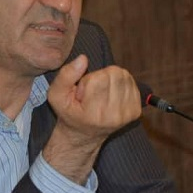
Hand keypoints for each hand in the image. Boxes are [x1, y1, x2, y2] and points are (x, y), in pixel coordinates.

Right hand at [42, 55, 141, 183]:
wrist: (84, 134)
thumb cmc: (69, 112)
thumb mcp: (56, 95)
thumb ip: (66, 75)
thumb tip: (83, 58)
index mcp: (94, 113)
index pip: (99, 78)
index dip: (89, 79)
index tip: (83, 92)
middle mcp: (114, 116)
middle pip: (115, 74)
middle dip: (102, 76)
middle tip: (93, 91)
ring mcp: (127, 115)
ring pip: (125, 76)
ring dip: (112, 80)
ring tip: (101, 93)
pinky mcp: (136, 112)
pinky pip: (132, 83)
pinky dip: (122, 84)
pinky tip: (111, 95)